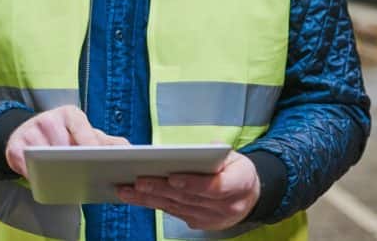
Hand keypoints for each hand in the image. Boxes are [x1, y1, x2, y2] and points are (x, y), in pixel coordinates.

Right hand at [5, 105, 128, 176]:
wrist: (27, 133)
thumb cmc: (63, 136)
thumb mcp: (85, 134)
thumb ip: (107, 142)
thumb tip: (129, 150)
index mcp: (69, 114)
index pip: (81, 127)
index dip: (90, 143)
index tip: (98, 158)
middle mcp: (48, 119)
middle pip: (62, 143)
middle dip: (72, 160)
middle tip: (84, 174)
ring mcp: (29, 131)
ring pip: (43, 154)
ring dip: (53, 169)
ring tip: (64, 180)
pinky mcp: (14, 146)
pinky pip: (25, 164)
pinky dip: (34, 175)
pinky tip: (44, 181)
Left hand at [116, 151, 259, 230]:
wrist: (249, 196)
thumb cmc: (237, 171)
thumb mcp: (234, 156)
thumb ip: (215, 152)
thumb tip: (191, 152)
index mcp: (239, 185)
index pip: (215, 187)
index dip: (192, 183)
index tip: (172, 177)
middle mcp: (227, 206)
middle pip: (189, 198)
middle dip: (160, 189)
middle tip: (138, 181)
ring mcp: (212, 218)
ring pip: (176, 207)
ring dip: (149, 199)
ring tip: (127, 190)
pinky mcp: (200, 223)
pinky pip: (174, 213)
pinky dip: (154, 204)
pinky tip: (137, 197)